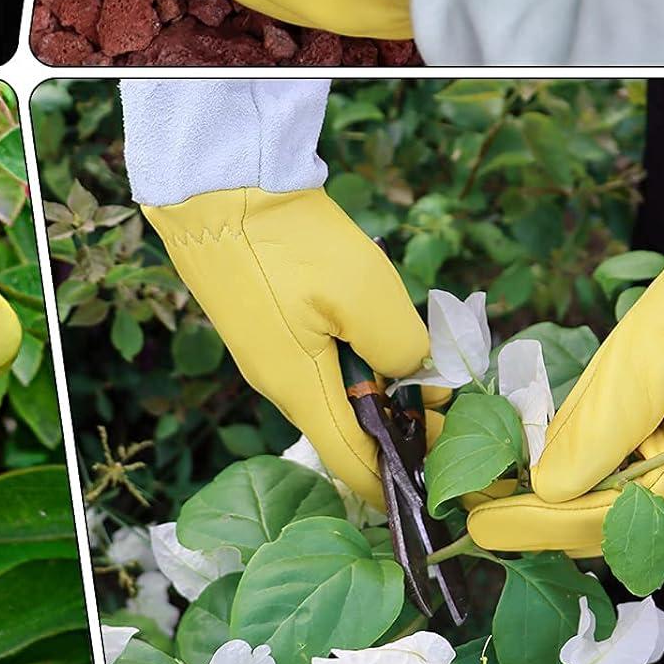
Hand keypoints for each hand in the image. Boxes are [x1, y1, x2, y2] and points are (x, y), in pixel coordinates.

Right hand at [141, 185, 430, 506]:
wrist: (214, 184)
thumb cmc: (288, 242)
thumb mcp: (365, 294)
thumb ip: (401, 349)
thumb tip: (414, 373)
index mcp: (298, 390)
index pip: (353, 467)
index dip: (401, 479)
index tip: (449, 467)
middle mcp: (274, 381)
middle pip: (345, 425)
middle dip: (397, 419)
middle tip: (448, 393)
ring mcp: (260, 348)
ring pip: (330, 386)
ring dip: (373, 379)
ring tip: (414, 349)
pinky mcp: (256, 317)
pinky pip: (311, 354)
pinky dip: (347, 350)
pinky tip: (364, 314)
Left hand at [468, 261, 663, 554]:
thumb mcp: (641, 360)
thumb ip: (598, 429)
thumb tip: (547, 487)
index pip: (600, 520)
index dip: (532, 524)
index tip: (477, 525)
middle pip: (604, 529)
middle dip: (534, 523)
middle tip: (471, 514)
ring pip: (615, 518)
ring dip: (553, 513)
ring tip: (493, 499)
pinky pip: (630, 496)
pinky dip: (580, 493)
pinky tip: (542, 480)